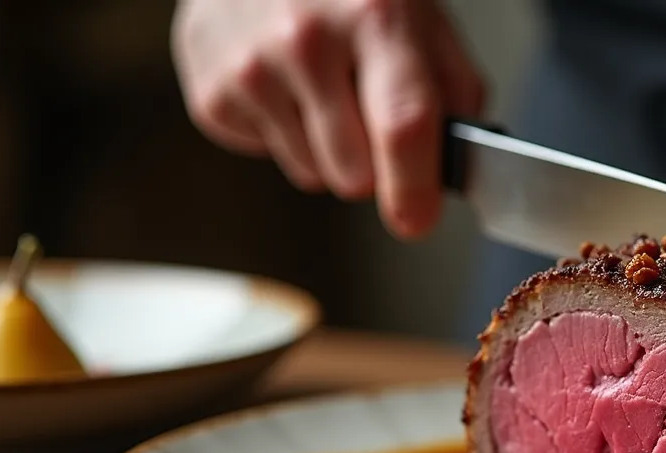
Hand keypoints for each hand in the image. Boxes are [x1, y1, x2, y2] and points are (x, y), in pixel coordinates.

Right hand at [171, 0, 483, 237]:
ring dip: (325, 152)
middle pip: (354, 174)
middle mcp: (307, 41)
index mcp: (375, 18)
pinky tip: (281, 85)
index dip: (414, 188)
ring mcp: (252, 68)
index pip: (403, 127)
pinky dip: (281, 134)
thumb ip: (453, 89)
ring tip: (320, 91)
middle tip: (367, 121)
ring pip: (312, 175)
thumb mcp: (420, 17)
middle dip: (371, 167)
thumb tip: (454, 166)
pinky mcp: (212, 93)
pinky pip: (268, 158)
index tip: (417, 218)